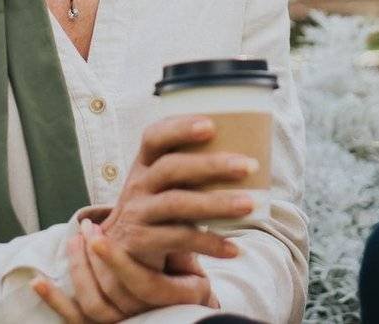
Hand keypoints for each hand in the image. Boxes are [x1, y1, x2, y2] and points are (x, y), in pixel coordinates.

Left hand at [31, 221, 217, 321]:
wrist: (186, 309)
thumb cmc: (188, 275)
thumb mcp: (192, 257)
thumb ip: (179, 238)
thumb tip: (164, 211)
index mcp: (175, 297)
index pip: (143, 283)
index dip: (118, 261)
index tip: (98, 236)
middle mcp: (148, 316)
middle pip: (113, 293)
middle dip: (93, 258)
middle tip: (86, 228)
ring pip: (94, 306)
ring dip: (78, 271)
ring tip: (74, 242)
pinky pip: (76, 320)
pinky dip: (54, 300)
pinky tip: (37, 281)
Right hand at [100, 116, 254, 269]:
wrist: (126, 252)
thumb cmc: (161, 209)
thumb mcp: (168, 186)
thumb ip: (196, 171)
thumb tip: (252, 162)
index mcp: (145, 163)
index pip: (154, 137)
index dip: (180, 128)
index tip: (212, 125)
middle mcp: (137, 185)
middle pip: (170, 168)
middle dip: (211, 165)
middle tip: (249, 166)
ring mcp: (137, 213)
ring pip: (176, 203)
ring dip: (216, 203)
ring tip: (248, 204)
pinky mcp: (140, 242)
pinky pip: (178, 239)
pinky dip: (209, 243)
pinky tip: (234, 249)